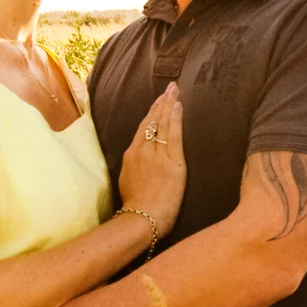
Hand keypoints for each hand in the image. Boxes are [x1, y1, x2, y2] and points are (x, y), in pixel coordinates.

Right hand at [115, 83, 185, 235]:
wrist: (142, 219)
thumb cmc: (137, 208)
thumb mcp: (128, 181)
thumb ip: (135, 166)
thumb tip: (139, 161)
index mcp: (131, 155)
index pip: (143, 128)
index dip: (152, 112)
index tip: (159, 100)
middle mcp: (142, 151)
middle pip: (153, 121)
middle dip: (162, 102)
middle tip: (170, 87)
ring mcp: (157, 156)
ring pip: (163, 125)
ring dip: (169, 105)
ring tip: (175, 91)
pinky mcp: (172, 163)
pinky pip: (174, 136)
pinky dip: (176, 119)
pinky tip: (178, 106)